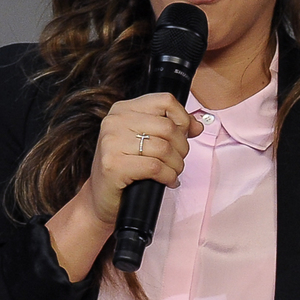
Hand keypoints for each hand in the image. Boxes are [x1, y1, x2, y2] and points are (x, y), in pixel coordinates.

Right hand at [79, 92, 196, 225]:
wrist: (102, 197)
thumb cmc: (125, 168)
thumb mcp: (145, 141)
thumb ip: (171, 128)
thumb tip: (197, 125)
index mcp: (123, 109)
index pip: (165, 101)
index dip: (183, 119)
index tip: (184, 136)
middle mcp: (114, 121)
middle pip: (168, 126)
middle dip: (182, 148)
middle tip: (177, 161)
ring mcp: (111, 143)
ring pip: (164, 148)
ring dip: (176, 165)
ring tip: (172, 172)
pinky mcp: (113, 165)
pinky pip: (155, 167)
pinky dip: (168, 176)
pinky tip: (166, 181)